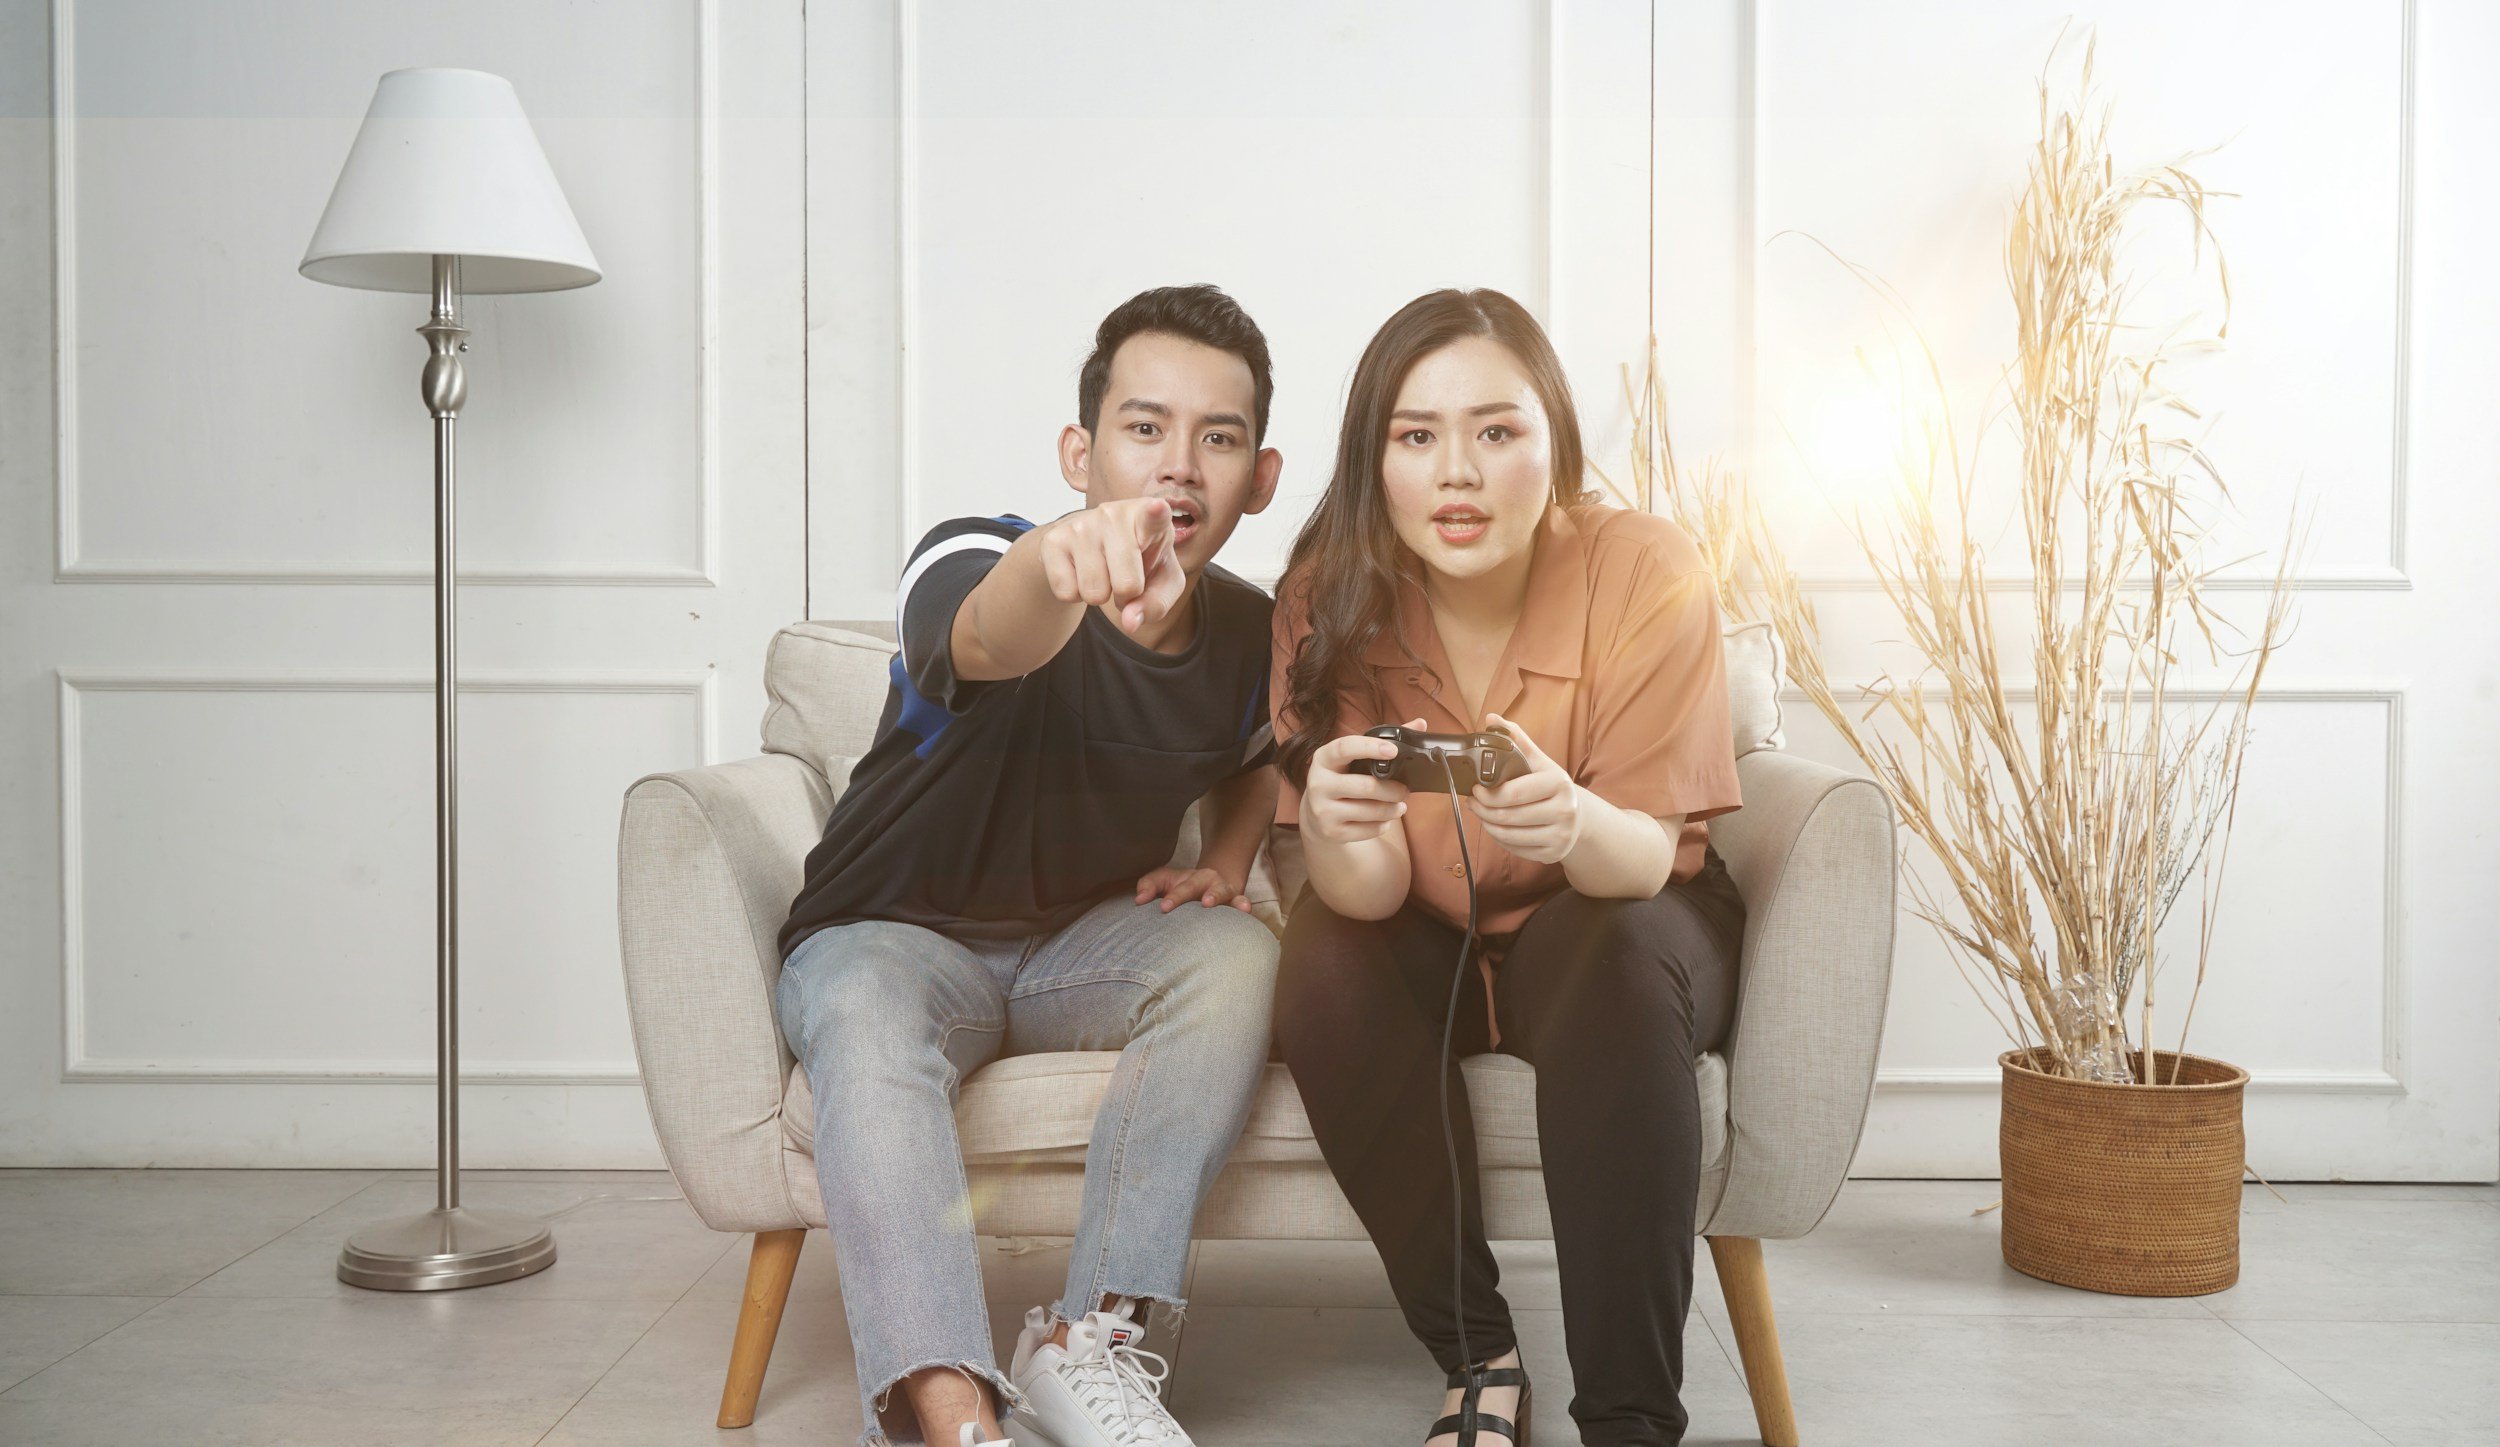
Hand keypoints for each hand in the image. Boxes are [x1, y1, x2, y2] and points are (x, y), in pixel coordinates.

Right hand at [1038, 497, 1186, 633]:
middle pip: (1127, 585)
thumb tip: (1129, 622)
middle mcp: (1114, 514)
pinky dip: (1075, 594)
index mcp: (1149, 518)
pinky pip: (1066, 593)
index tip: (1158, 508)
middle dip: (1127, 595)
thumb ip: (1156, 604)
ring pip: (1094, 593)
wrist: (1086, 542)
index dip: (1157, 515)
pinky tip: (1080, 572)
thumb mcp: (1161, 581)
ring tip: (1102, 571)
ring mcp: (1081, 525)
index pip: (1155, 517)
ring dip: (1100, 595)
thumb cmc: (1137, 560)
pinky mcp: (1053, 540)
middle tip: (1124, 576)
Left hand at [1134, 865, 1252, 912]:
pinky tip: (1246, 910)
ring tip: (1208, 903)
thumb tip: (1139, 899)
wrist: (1214, 887)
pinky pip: (1241, 902)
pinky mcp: (1236, 902)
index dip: (1171, 896)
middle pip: (1195, 886)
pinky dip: (1243, 904)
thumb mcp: (1164, 882)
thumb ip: (1148, 886)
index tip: (1163, 908)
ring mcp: (1223, 890)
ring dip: (1215, 896)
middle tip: (1175, 904)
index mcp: (1188, 878)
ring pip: (1221, 891)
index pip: (1177, 886)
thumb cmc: (1183, 888)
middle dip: (1184, 895)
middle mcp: (1206, 881)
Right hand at [1301, 717, 1424, 845]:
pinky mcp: (1330, 831)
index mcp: (1324, 758)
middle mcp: (1318, 783)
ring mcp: (1322, 809)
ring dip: (1392, 809)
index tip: (1393, 750)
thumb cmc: (1343, 777)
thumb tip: (1420, 723)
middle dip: (1393, 789)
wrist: (1316, 812)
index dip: (1370, 747)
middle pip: (1365, 786)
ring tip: (1400, 806)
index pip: (1345, 748)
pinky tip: (1384, 819)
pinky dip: (1382, 825)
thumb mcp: (1353, 758)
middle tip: (1405, 790)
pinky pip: (1367, 830)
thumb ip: (1384, 740)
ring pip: (1369, 810)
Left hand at [1471, 712, 1582, 863]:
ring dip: (1487, 825)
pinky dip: (1500, 840)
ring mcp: (1561, 835)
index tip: (1476, 788)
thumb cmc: (1551, 786)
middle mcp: (1565, 810)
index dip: (1488, 794)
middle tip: (1473, 802)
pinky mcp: (1554, 854)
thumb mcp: (1538, 761)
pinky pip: (1516, 849)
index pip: (1514, 793)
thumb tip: (1492, 718)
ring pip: (1509, 835)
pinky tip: (1497, 827)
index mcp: (1559, 783)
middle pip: (1508, 816)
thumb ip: (1516, 739)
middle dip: (1483, 810)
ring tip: (1481, 813)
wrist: (1578, 816)